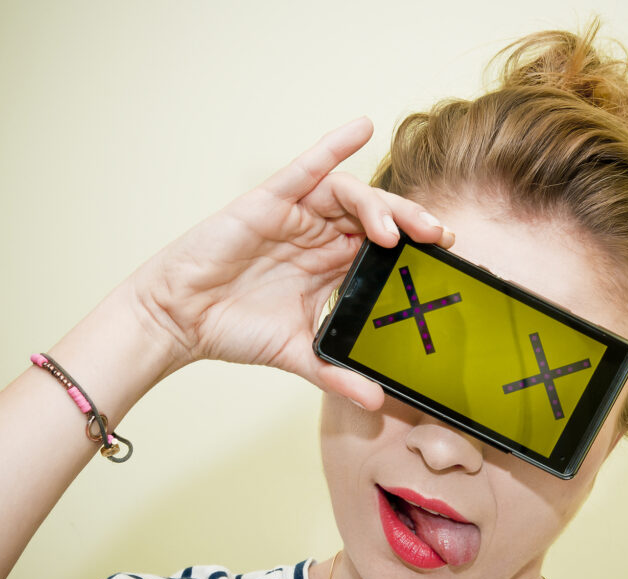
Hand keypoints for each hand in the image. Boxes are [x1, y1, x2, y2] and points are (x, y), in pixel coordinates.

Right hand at [133, 116, 454, 408]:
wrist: (180, 320)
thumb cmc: (233, 328)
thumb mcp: (297, 354)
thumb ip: (337, 374)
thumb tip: (376, 403)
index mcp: (330, 265)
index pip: (382, 247)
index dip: (414, 247)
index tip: (446, 255)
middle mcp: (319, 236)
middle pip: (375, 216)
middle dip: (410, 222)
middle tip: (438, 236)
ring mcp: (296, 217)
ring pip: (349, 195)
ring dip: (378, 205)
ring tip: (394, 232)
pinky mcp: (269, 202)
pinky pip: (306, 168)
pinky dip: (332, 146)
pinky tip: (361, 127)